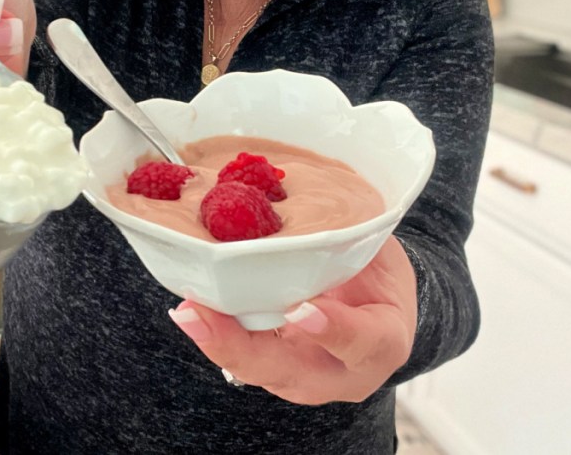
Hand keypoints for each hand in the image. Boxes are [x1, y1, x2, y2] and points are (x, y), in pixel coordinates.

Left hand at [168, 236, 416, 403]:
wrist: (379, 311)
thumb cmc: (380, 275)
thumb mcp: (379, 253)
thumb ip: (349, 237)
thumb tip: (292, 192)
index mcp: (383, 342)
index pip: (364, 342)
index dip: (333, 329)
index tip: (303, 308)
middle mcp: (343, 374)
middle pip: (290, 372)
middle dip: (240, 347)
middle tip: (202, 314)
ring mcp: (305, 378)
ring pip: (256, 370)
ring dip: (217, 341)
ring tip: (187, 311)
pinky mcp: (275, 371)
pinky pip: (242, 356)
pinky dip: (215, 334)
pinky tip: (189, 311)